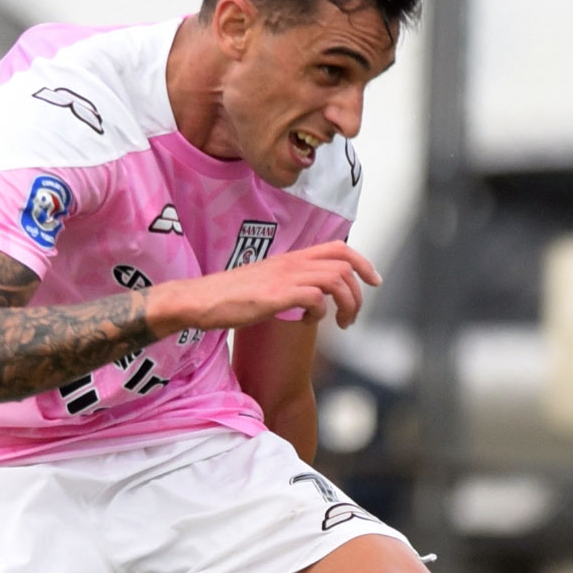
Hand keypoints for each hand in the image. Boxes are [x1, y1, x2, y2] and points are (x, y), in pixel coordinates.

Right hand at [145, 241, 379, 338]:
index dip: (362, 262)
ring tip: (341, 324)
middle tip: (355, 315)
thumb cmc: (230, 296)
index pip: (337, 248)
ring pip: (336, 279)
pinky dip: (321, 312)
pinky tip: (309, 322)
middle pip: (344, 262)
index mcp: (290, 258)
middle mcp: (291, 263)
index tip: (374, 281)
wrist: (198, 300)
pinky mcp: (276, 295)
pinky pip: (315, 298)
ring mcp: (284, 277)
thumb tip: (312, 297)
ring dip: (348, 303)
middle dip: (361, 289)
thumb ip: (290, 283)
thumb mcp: (267, 283)